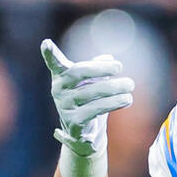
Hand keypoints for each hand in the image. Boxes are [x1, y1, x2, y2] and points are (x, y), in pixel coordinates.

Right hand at [40, 39, 133, 154]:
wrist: (83, 132)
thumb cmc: (88, 100)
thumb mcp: (92, 81)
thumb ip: (97, 68)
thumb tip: (108, 57)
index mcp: (61, 76)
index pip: (55, 63)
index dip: (50, 54)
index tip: (46, 43)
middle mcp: (58, 89)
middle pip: (78, 73)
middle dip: (99, 68)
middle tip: (119, 67)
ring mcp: (64, 106)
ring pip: (90, 92)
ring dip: (113, 87)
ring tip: (130, 85)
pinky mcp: (74, 122)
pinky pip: (95, 109)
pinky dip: (113, 103)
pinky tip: (127, 99)